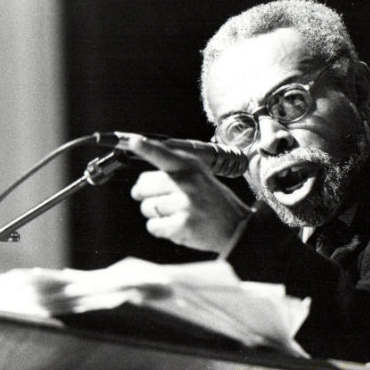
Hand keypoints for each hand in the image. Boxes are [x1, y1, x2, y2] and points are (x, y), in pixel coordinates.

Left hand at [128, 135, 251, 252]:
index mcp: (190, 167)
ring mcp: (184, 205)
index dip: (146, 148)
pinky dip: (159, 228)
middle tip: (162, 199)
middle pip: (143, 186)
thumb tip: (144, 164)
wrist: (236, 227)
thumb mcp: (201, 174)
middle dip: (146, 195)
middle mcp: (187, 183)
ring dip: (155, 213)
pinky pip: (153, 226)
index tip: (133, 141)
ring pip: (146, 207)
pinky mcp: (182, 226)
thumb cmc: (214, 201)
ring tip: (175, 213)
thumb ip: (175, 166)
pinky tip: (175, 225)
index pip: (163, 154)